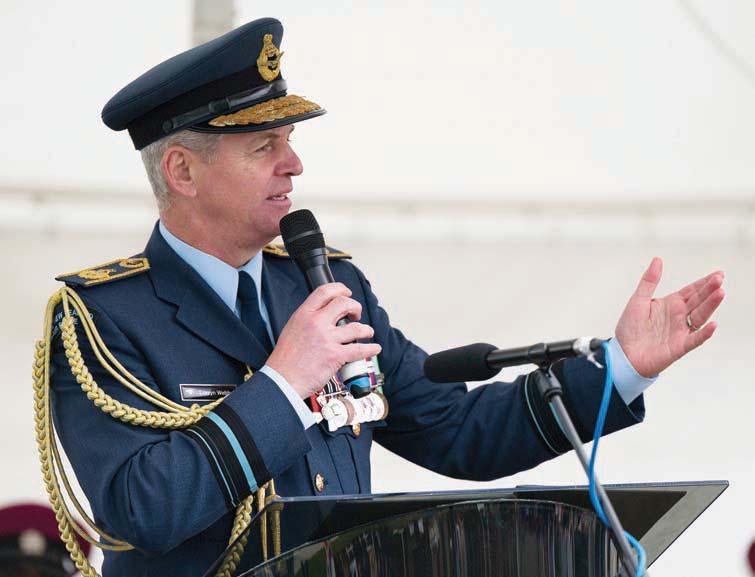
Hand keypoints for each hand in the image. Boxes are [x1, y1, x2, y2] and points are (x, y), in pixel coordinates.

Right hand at [267, 283, 381, 398]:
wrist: (282, 380)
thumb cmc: (285, 359)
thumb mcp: (292, 329)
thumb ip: (308, 320)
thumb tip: (324, 315)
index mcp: (304, 314)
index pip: (325, 292)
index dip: (340, 289)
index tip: (346, 292)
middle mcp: (316, 323)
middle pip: (344, 304)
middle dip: (355, 307)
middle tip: (356, 313)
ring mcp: (327, 339)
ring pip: (356, 327)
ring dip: (366, 329)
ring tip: (367, 332)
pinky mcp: (335, 355)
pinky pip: (359, 349)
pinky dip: (370, 348)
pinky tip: (374, 348)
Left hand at [615, 257, 724, 377]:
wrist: (623, 354)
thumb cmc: (630, 328)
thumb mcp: (638, 300)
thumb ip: (649, 281)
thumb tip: (658, 260)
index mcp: (670, 304)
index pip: (691, 291)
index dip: (704, 283)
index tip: (718, 274)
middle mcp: (679, 316)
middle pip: (698, 301)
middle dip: (710, 290)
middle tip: (720, 279)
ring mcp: (681, 331)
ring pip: (700, 316)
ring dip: (710, 306)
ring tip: (720, 293)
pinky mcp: (679, 346)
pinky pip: (695, 339)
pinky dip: (704, 333)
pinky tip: (712, 324)